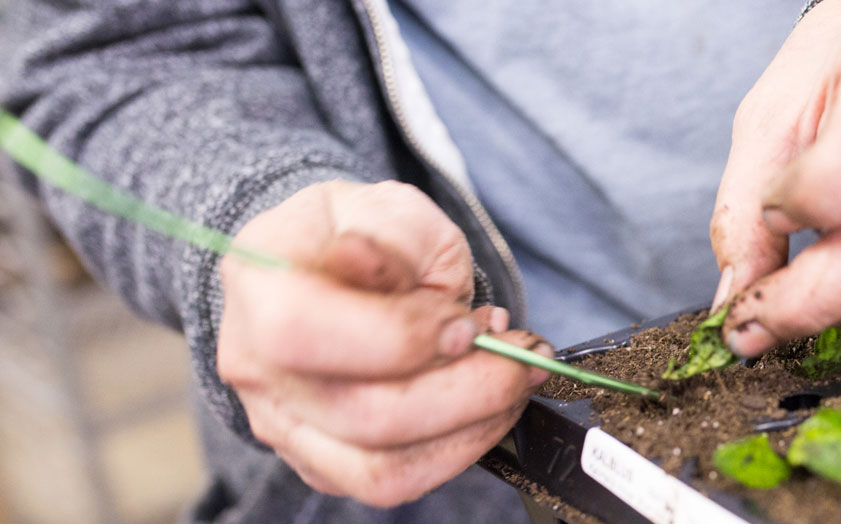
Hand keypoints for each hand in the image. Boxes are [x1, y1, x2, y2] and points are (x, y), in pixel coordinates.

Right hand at [217, 181, 549, 506]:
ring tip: (513, 379)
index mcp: (260, 287)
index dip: (401, 336)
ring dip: (474, 427)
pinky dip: (458, 449)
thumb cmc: (362, 233)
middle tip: (521, 354)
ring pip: (382, 469)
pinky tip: (484, 405)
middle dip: (469, 390)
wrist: (327, 265)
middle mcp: (256, 368)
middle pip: (363, 417)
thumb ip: (401, 245)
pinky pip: (392, 483)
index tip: (465, 321)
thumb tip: (409, 293)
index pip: (306, 332)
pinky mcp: (318, 461)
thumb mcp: (388, 207)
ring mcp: (283, 424)